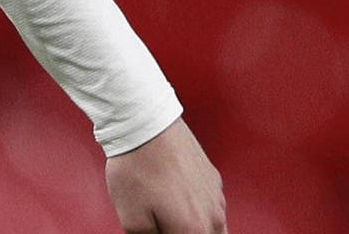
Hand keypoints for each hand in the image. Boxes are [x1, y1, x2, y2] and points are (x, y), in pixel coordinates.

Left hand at [105, 117, 225, 232]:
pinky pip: (211, 206)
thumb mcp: (131, 218)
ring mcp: (217, 196)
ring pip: (215, 228)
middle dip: (185, 233)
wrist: (145, 125)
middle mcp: (213, 216)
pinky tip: (178, 201)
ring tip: (171, 216)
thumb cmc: (137, 169)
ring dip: (196, 228)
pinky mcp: (213, 179)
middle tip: (165, 225)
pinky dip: (198, 210)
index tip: (157, 229)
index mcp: (194, 230)